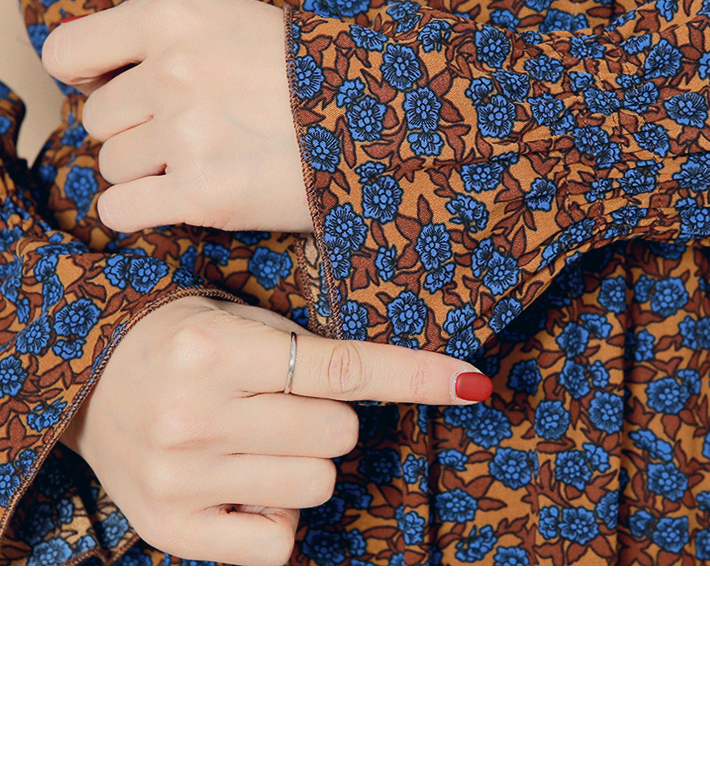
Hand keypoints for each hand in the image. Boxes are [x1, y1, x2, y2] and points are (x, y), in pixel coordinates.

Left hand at [41, 0, 312, 235]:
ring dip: (147, 172)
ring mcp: (186, 133)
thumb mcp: (239, 22)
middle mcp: (173, 70)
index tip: (113, 88)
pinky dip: (142, 211)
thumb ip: (168, 38)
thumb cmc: (316, 73)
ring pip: (111, 166)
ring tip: (207, 162)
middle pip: (98, 118)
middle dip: (135, 131)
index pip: (70, 51)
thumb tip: (95, 76)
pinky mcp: (200, 194)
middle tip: (191, 133)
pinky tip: (183, 199)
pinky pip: (120, 210)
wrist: (389, 119)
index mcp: (177, 16)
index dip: (86, 76)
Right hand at [62, 295, 492, 564]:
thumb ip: (307, 349)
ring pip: (315, 485)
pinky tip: (243, 486)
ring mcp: (183, 477)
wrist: (85, 381)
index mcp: (216, 350)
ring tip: (257, 443)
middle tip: (284, 404)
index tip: (470, 382)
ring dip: (305, 466)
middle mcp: (197, 414)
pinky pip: (277, 543)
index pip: (342, 369)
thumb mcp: (236, 321)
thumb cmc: (179, 342)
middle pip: (337, 434)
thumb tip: (411, 377)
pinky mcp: (173, 528)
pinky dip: (276, 518)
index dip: (414, 376)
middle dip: (328, 419)